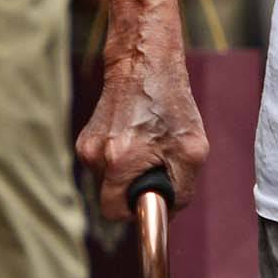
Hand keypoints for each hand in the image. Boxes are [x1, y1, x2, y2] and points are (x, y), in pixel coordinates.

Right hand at [75, 43, 208, 220]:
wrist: (142, 64)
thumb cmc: (170, 104)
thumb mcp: (192, 151)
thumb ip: (182, 190)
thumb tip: (168, 212)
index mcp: (120, 161)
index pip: (115, 213)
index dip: (135, 213)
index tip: (151, 200)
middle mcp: (95, 155)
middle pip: (112, 197)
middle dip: (135, 189)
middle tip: (157, 166)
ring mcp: (86, 146)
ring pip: (109, 180)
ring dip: (129, 172)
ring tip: (148, 144)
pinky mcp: (85, 138)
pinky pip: (105, 164)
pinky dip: (121, 158)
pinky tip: (136, 135)